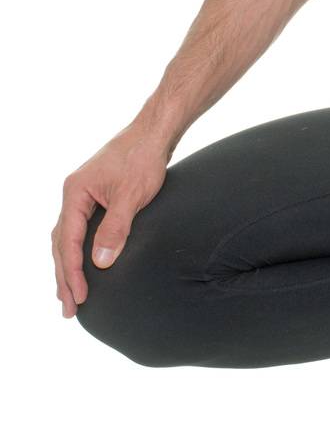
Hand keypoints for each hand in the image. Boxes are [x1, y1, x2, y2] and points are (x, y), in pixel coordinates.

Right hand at [53, 122, 171, 318]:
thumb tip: (99, 263)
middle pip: (61, 243)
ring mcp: (83, 195)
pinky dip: (78, 250)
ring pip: (68, 237)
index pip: (67, 241)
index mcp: (75, 193)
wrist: (155, 132)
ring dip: (68, 266)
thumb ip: (115, 229)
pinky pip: (80, 229)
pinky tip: (84, 264)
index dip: (71, 272)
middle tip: (68, 308)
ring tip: (70, 295)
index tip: (78, 298)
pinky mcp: (96, 196)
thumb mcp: (132, 196)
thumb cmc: (144, 159)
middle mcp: (73, 194)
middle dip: (64, 277)